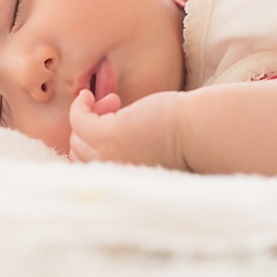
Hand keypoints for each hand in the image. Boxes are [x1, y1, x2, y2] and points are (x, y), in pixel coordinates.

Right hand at [68, 89, 188, 170]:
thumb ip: (126, 149)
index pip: (89, 168)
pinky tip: (88, 95)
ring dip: (88, 116)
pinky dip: (79, 106)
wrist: (199, 133)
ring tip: (112, 101)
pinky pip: (78, 121)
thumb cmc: (182, 139)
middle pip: (79, 153)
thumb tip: (106, 128)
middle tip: (114, 108)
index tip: (112, 122)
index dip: (94, 144)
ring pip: (77, 138)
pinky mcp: (108, 135)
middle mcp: (114, 172)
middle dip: (91, 128)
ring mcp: (108, 155)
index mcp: (123, 180)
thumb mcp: (147, 150)